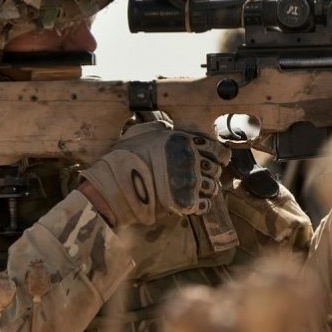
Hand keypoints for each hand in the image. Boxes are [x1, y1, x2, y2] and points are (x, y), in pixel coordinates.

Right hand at [78, 122, 227, 227]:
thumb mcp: (143, 131)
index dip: (217, 157)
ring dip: (205, 190)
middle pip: (215, 170)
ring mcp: (190, 181)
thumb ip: (160, 128)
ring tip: (191, 190)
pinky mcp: (186, 202)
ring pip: (212, 188)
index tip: (213, 161)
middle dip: (209, 174)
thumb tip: (167, 126)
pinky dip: (199, 205)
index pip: (218, 150)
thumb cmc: (125, 155)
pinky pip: (203, 205)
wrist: (114, 183)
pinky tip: (190, 203)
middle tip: (197, 177)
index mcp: (185, 141)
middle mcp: (192, 159)